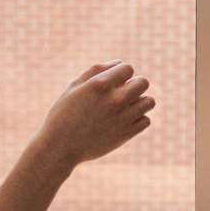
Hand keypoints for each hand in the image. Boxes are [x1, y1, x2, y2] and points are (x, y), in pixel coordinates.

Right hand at [33, 60, 154, 166]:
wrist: (60, 147)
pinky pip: (146, 120)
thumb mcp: (74, 87)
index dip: (122, 74)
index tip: (113, 83)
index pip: (128, 68)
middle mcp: (115, 99)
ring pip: (149, 102)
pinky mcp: (126, 134)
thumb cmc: (64, 114)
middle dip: (135, 85)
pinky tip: (123, 121)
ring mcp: (123, 118)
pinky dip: (138, 120)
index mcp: (100, 85)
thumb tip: (119, 63)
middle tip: (122, 94)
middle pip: (144, 83)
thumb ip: (96, 71)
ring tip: (125, 108)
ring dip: (139, 102)